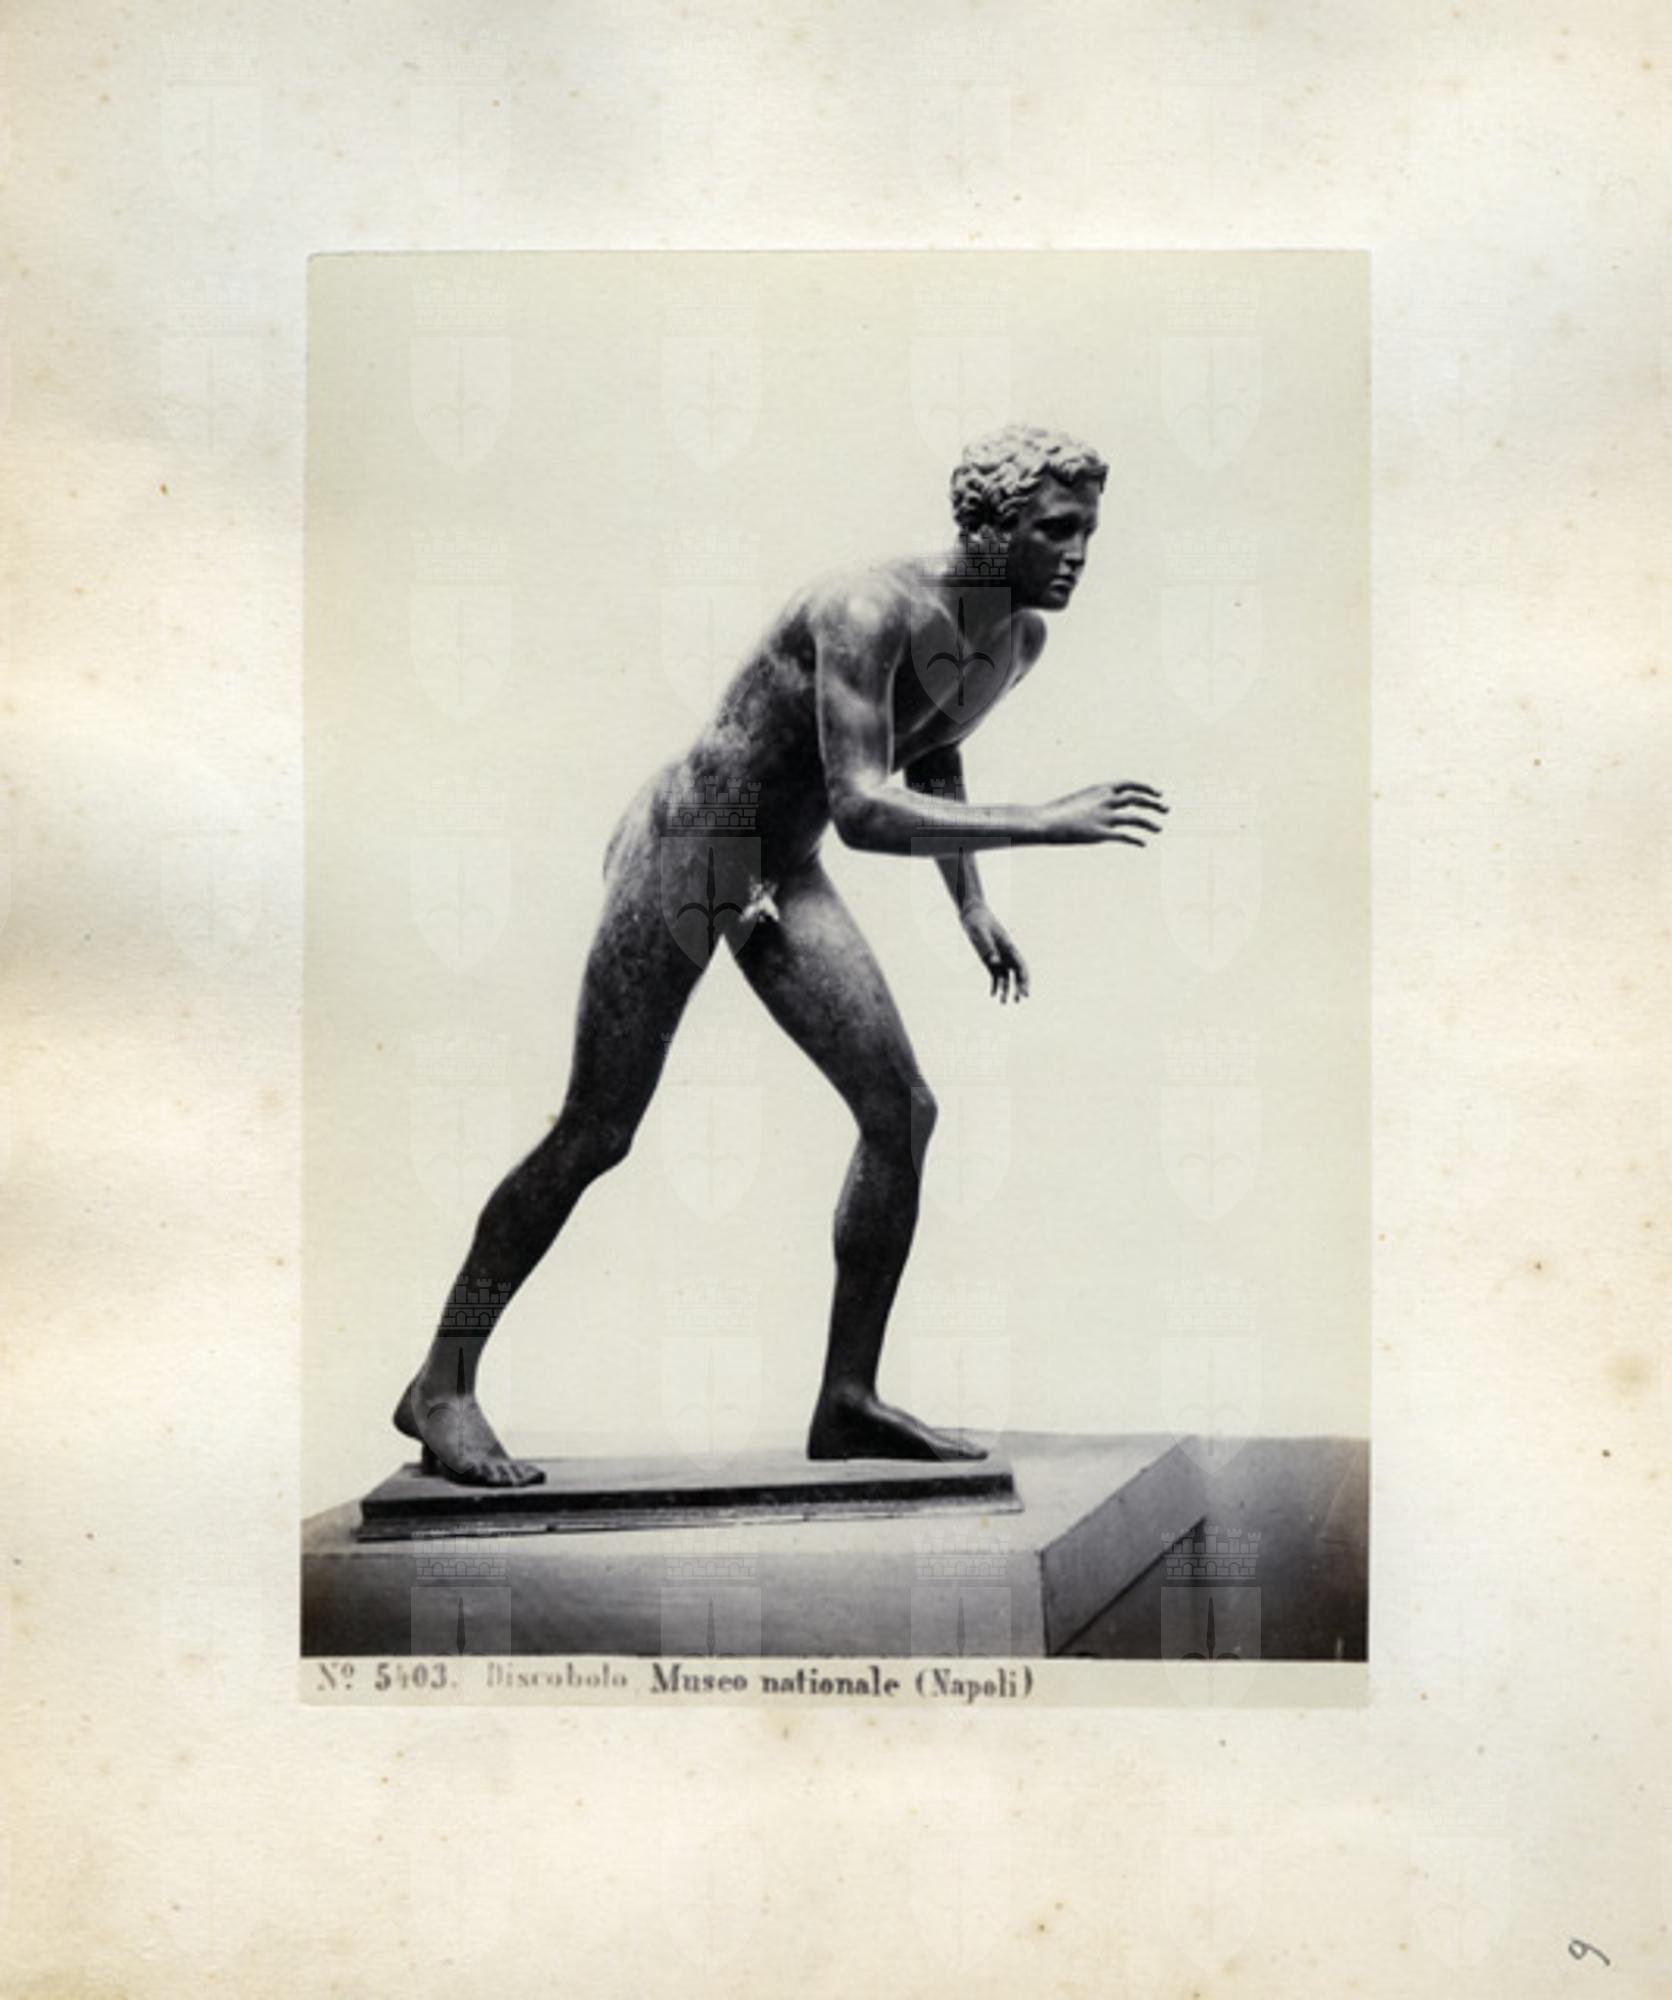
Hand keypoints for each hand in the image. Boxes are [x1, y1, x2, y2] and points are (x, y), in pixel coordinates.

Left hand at [962, 904, 1029, 1002]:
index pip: (1021, 966)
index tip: (1025, 992)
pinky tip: (993, 995)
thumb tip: (994, 962)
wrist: (972, 915)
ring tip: (1003, 1003)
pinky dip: (995, 985)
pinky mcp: (989, 960)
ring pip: (1006, 977)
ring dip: (1006, 990)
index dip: (1024, 980)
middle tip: (1018, 1000)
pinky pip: (995, 975)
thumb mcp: (980, 932)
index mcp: (1009, 947)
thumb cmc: (977, 921)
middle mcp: (1006, 954)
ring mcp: (998, 957)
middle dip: (1019, 987)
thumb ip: (987, 946)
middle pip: (1017, 974)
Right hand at [1040, 781, 1167, 846]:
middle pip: (1138, 799)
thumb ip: (1097, 800)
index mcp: (1101, 788)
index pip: (1131, 784)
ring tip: (1160, 828)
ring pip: (1137, 818)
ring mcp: (1105, 817)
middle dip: (1155, 803)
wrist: (1044, 821)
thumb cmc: (1058, 811)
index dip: (1147, 787)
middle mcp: (1106, 800)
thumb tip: (1107, 804)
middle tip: (1166, 808)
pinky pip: (1125, 837)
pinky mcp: (1101, 833)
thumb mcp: (1081, 798)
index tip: (1158, 793)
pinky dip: (1136, 840)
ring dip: (1150, 823)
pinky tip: (1142, 844)